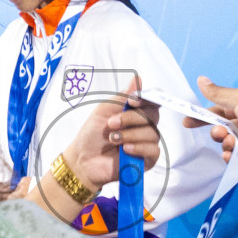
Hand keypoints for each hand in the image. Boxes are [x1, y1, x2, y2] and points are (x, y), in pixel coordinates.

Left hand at [60, 76, 162, 191]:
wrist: (83, 158)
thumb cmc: (93, 134)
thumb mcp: (105, 110)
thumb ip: (124, 96)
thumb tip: (138, 78)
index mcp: (136, 111)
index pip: (152, 100)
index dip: (147, 99)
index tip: (132, 101)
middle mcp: (144, 125)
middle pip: (153, 115)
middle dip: (132, 118)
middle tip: (111, 124)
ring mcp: (146, 142)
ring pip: (152, 133)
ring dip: (130, 135)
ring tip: (113, 139)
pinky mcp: (147, 159)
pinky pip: (153, 150)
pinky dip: (139, 148)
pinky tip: (125, 150)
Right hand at [184, 77, 237, 176]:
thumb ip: (218, 93)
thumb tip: (200, 79)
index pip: (222, 111)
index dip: (205, 116)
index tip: (189, 123)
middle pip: (225, 130)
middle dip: (217, 132)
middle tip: (219, 133)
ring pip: (230, 145)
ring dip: (226, 144)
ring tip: (230, 143)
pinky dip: (232, 158)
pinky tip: (231, 155)